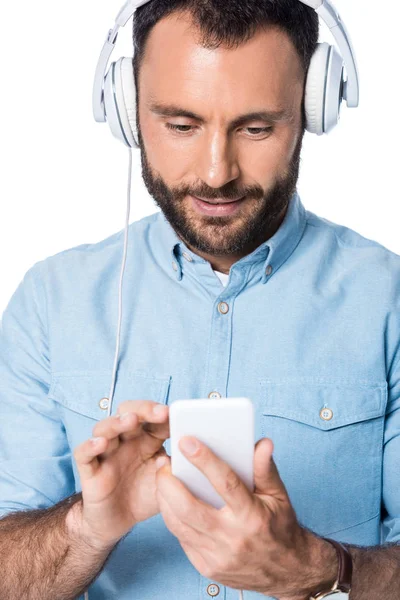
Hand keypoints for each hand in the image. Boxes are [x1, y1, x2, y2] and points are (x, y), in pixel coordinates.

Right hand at [70, 400, 169, 549]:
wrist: (116, 522)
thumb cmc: (143, 496)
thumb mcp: (166, 481)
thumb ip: (176, 466)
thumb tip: (191, 451)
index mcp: (146, 439)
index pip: (153, 419)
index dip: (164, 414)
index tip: (177, 414)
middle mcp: (125, 440)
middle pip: (128, 412)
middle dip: (143, 409)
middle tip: (159, 412)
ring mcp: (106, 452)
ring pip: (104, 427)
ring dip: (117, 421)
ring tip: (130, 420)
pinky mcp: (89, 469)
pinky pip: (84, 453)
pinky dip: (90, 445)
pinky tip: (101, 444)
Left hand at [155, 437, 336, 598]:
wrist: (286, 572)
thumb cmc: (280, 528)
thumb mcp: (278, 496)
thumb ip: (265, 468)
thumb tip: (262, 443)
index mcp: (252, 515)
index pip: (225, 483)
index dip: (204, 460)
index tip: (187, 442)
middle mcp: (232, 537)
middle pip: (188, 507)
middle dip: (168, 482)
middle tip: (163, 463)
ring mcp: (217, 555)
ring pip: (177, 524)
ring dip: (164, 498)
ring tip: (162, 478)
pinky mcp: (206, 567)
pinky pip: (181, 538)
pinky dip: (173, 517)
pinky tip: (171, 501)